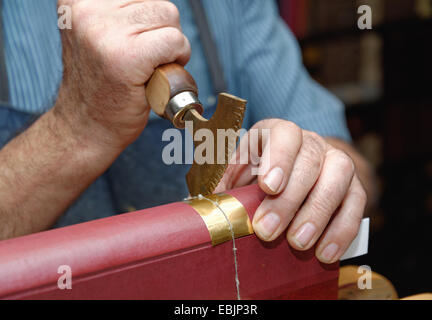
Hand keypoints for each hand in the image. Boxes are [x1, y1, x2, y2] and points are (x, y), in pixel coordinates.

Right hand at [55, 0, 189, 149]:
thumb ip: (124, 13)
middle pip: (158, 4)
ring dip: (169, 47)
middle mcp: (87, 9)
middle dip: (161, 34)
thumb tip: (159, 6)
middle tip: (141, 62)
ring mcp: (106, 32)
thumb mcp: (100, 35)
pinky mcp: (127, 56)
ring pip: (169, 17)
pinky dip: (177, 58)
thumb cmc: (101, 86)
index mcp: (79, 0)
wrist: (87, 127)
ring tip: (144, 69)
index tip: (134, 44)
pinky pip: (174, 41)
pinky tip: (155, 75)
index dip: (148, 23)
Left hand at [215, 119, 366, 263]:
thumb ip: (227, 182)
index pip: (284, 133)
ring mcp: (337, 162)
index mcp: (280, 132)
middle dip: (288, 200)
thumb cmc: (264, 172)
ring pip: (338, 178)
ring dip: (317, 213)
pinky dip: (341, 230)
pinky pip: (357, 205)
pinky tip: (325, 253)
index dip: (279, 158)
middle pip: (308, 161)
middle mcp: (312, 143)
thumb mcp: (241, 171)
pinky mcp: (355, 187)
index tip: (268, 187)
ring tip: (297, 243)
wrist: (302, 172)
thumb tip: (209, 204)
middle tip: (267, 231)